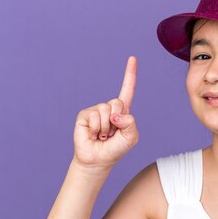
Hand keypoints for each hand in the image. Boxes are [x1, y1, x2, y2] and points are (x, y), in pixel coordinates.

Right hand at [72, 56, 139, 170]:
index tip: (132, 58)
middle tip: (112, 133)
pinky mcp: (85, 115)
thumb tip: (115, 115)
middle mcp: (109, 108)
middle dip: (117, 120)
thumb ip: (130, 123)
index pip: (127, 90)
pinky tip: (94, 135)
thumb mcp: (131, 137)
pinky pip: (95, 115)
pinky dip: (97, 128)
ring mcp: (96, 110)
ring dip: (106, 127)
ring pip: (106, 109)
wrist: (98, 160)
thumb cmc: (116, 149)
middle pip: (118, 102)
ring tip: (103, 136)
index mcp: (123, 111)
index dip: (130, 74)